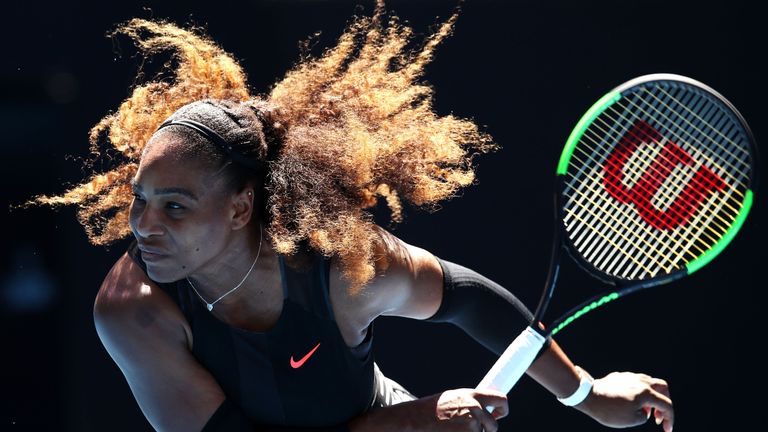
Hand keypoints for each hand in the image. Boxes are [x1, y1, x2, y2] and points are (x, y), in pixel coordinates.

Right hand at [350, 388, 507, 431]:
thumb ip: (471, 402)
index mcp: (473, 395)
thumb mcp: (453, 398)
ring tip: (453, 430)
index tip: (500, 414)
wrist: (414, 420)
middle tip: (467, 429)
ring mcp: (472, 426)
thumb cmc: (431, 410)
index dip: (503, 409)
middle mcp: (476, 409)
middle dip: (484, 429)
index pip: (501, 400)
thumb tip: (487, 408)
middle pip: (493, 426)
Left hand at [576, 371, 673, 431]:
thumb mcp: (631, 420)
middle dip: (664, 402)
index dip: (670, 419)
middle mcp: (640, 381)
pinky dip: (639, 393)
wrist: (588, 396)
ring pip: (649, 383)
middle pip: (662, 387)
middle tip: (658, 416)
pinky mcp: (620, 376)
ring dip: (652, 397)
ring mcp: (630, 376)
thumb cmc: (609, 410)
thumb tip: (644, 409)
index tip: (667, 430)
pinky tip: (631, 403)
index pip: (666, 404)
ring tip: (644, 411)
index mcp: (646, 393)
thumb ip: (644, 415)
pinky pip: (635, 383)